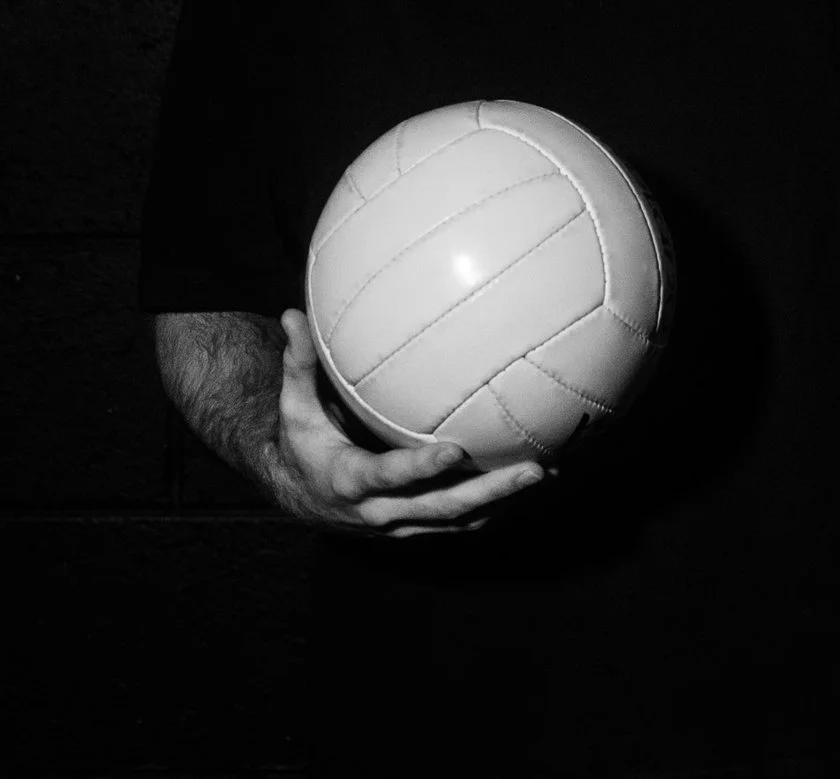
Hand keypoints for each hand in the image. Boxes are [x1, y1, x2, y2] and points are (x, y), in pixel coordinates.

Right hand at [264, 308, 544, 536]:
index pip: (388, 475)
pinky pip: (459, 520)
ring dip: (503, 500)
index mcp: (348, 479)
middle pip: (442, 506)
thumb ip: (298, 362)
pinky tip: (524, 483)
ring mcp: (401, 524)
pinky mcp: (415, 526)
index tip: (456, 449)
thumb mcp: (294, 405)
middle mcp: (379, 509)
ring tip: (546, 474)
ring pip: (458, 519)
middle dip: (491, 491)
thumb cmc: (300, 441)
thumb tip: (293, 313)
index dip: (421, 467)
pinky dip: (494, 505)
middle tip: (533, 470)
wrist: (299, 498)